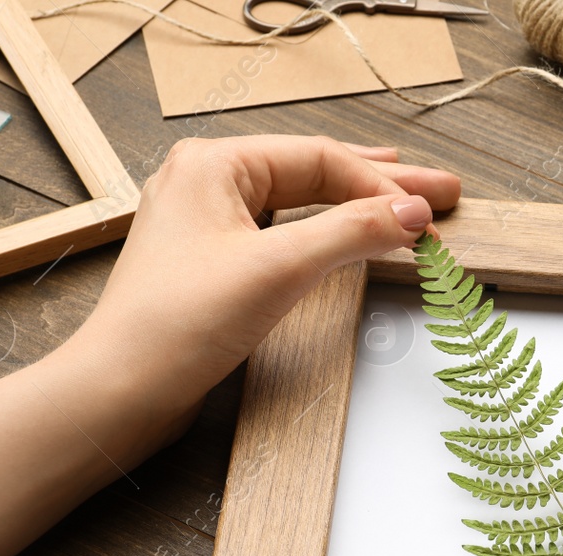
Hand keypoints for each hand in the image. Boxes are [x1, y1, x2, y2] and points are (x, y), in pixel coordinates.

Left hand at [63, 135, 460, 440]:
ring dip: (357, 207)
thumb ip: (351, 233)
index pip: (321, 159)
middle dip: (381, 185)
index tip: (430, 212)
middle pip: (314, 174)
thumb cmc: (175, 325)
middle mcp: (205, 182)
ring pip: (300, 203)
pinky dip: (326, 233)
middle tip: (440, 191)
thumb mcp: (278, 269)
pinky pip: (282, 232)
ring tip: (405, 204)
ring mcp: (206, 223)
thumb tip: (410, 213)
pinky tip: (350, 234)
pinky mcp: (211, 263)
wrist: (122, 389)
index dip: (383, 186)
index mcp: (213, 164)